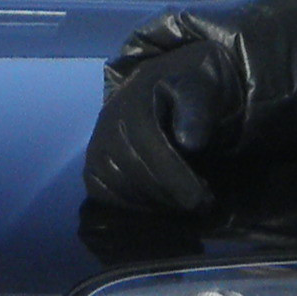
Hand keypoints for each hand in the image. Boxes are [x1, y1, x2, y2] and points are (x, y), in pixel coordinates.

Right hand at [86, 45, 236, 213]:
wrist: (170, 88)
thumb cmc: (190, 90)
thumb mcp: (203, 88)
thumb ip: (198, 110)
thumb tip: (188, 142)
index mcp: (133, 100)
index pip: (146, 142)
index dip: (172, 175)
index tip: (198, 198)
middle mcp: (107, 122)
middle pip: (130, 168)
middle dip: (167, 193)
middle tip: (200, 206)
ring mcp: (97, 143)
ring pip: (115, 184)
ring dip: (152, 203)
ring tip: (184, 205)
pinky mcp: (93, 164)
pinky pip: (101, 192)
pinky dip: (129, 206)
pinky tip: (158, 207)